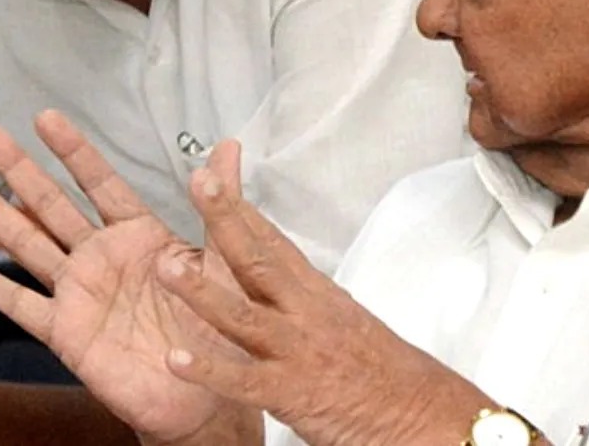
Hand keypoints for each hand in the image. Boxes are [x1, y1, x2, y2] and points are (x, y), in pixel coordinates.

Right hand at [0, 111, 255, 443]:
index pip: (100, 183)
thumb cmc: (220, 322)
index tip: (45, 117)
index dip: (73, 150)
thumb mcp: (226, 256)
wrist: (206, 392)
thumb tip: (231, 146)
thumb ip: (220, 203)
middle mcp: (101, 256)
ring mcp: (79, 292)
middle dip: (18, 168)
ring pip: (27, 242)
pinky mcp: (65, 331)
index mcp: (139, 233)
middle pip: (52, 203)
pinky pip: (20, 304)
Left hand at [153, 162, 493, 445]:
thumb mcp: (341, 318)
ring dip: (202, 291)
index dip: (240, 208)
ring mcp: (296, 350)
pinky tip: (176, 360)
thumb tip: (277, 276)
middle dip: (226, 219)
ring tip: (167, 267)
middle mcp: (304, 311)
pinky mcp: (292, 393)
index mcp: (315, 292)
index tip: (213, 176)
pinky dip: (210, 370)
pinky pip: (244, 380)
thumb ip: (303, 298)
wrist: (421, 413)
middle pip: (258, 259)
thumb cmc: (381, 370)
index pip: (273, 240)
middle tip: (198, 182)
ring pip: (243, 315)